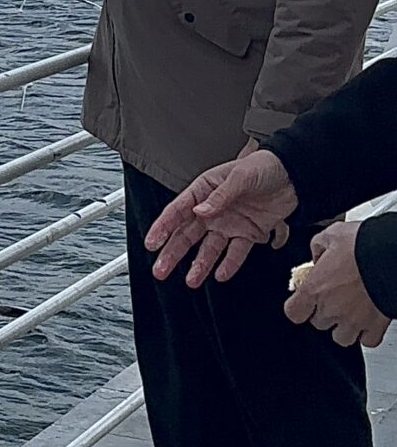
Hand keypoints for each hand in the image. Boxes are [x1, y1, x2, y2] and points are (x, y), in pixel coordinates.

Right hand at [146, 148, 297, 286]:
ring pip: (209, 248)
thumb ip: (220, 196)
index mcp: (205, 190)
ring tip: (191, 281)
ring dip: (199, 264)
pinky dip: (229, 264)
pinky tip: (221, 275)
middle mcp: (214, 210)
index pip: (178, 211)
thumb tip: (201, 211)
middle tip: (161, 269)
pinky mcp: (249, 233)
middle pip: (188, 235)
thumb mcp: (240, 176)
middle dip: (173, 253)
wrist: (293, 174)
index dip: (163, 227)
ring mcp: (230, 223)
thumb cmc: (264, 166)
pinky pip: (236, 252)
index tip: (152, 243)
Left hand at [285, 220, 390, 347]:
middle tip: (333, 296)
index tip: (304, 300)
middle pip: (318, 323)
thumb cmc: (362, 244)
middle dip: (324, 312)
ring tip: (350, 310)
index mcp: (315, 288)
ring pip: (341, 337)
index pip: (293, 312)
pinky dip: (367, 332)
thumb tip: (318, 254)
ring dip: (344, 326)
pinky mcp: (375, 325)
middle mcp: (332, 308)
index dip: (298, 307)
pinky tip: (368, 318)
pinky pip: (367, 340)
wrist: (391, 255)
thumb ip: (318, 246)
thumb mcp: (332, 234)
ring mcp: (354, 320)